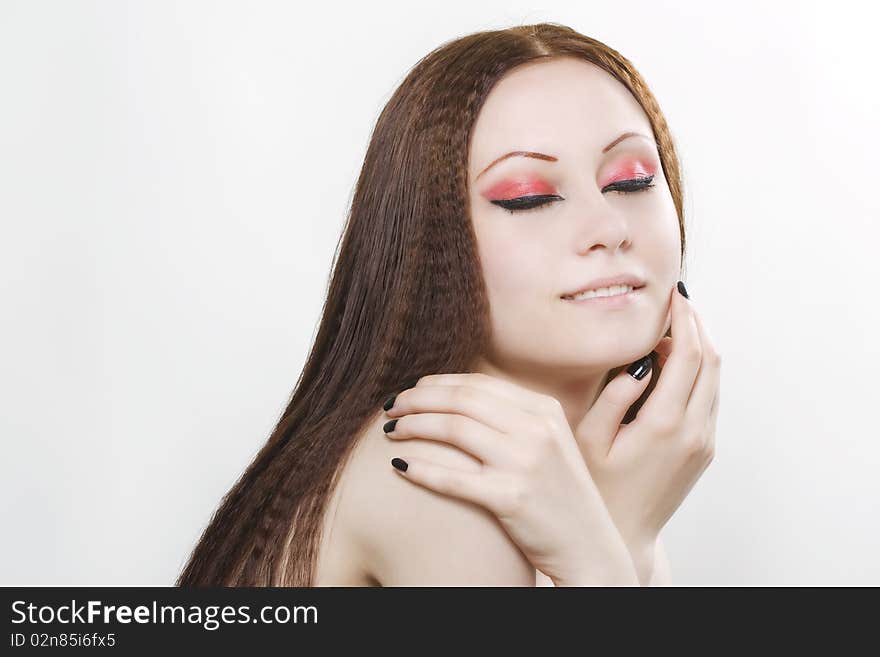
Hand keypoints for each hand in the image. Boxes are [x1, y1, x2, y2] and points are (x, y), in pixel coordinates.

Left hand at [381, 374, 638, 585]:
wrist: (588, 548)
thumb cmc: (558, 496)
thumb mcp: (548, 443)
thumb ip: (513, 419)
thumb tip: (456, 399)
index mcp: (545, 410)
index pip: (479, 384)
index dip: (438, 384)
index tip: (413, 391)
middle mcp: (537, 430)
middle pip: (461, 401)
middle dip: (417, 400)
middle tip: (391, 407)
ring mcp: (525, 462)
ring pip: (453, 429)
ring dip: (413, 426)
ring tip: (390, 431)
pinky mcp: (511, 498)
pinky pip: (452, 476)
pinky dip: (420, 468)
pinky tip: (399, 466)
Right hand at [575, 282, 720, 559]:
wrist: (625, 536)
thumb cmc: (597, 488)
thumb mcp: (590, 440)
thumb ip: (615, 396)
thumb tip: (640, 362)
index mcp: (665, 424)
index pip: (688, 355)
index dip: (683, 320)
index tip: (672, 295)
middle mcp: (694, 431)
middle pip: (710, 360)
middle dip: (695, 325)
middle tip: (675, 301)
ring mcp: (704, 441)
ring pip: (714, 378)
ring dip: (699, 346)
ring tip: (673, 327)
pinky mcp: (704, 449)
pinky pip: (708, 397)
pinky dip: (697, 371)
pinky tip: (673, 364)